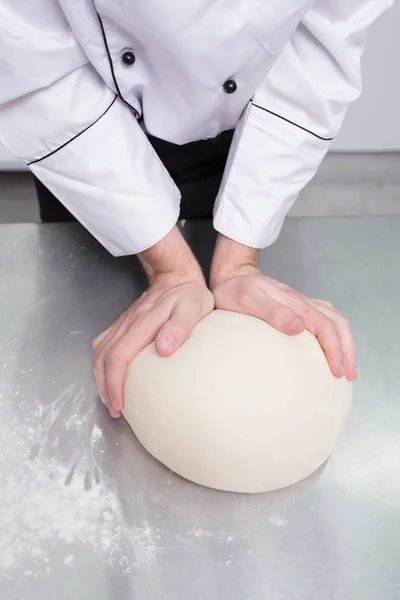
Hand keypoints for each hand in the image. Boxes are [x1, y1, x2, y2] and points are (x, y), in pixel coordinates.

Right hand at [93, 226, 213, 417]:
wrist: (176, 275)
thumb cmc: (189, 294)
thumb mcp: (194, 307)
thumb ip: (180, 327)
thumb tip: (163, 349)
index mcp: (143, 322)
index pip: (119, 356)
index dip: (114, 383)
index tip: (119, 403)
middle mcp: (128, 323)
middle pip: (103, 358)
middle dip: (104, 386)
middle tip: (115, 408)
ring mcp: (123, 323)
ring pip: (100, 352)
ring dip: (101, 377)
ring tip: (111, 397)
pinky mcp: (123, 324)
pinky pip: (104, 345)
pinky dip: (102, 364)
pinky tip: (111, 375)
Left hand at [211, 235, 357, 381]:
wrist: (232, 276)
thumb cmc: (235, 291)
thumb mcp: (249, 300)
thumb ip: (273, 312)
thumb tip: (299, 327)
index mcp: (295, 302)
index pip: (325, 326)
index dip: (334, 349)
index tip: (337, 371)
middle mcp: (303, 302)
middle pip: (337, 324)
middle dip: (347, 350)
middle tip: (350, 375)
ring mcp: (302, 303)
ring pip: (335, 320)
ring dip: (345, 342)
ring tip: (347, 365)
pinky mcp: (298, 306)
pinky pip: (325, 318)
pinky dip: (335, 334)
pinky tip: (333, 346)